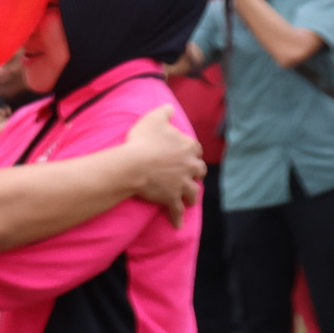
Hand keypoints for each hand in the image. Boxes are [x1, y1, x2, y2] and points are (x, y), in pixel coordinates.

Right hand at [120, 106, 206, 223]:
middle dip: (195, 173)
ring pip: (192, 192)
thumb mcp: (153, 118)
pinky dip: (177, 218)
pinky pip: (176, 210)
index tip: (187, 153)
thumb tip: (170, 107)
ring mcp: (182, 183)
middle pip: (198, 170)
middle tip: (191, 176)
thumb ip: (164, 111)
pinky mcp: (172, 198)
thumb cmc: (143, 141)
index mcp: (187, 146)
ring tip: (190, 201)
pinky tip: (178, 225)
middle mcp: (189, 165)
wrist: (135, 165)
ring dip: (192, 196)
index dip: (191, 151)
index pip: (195, 148)